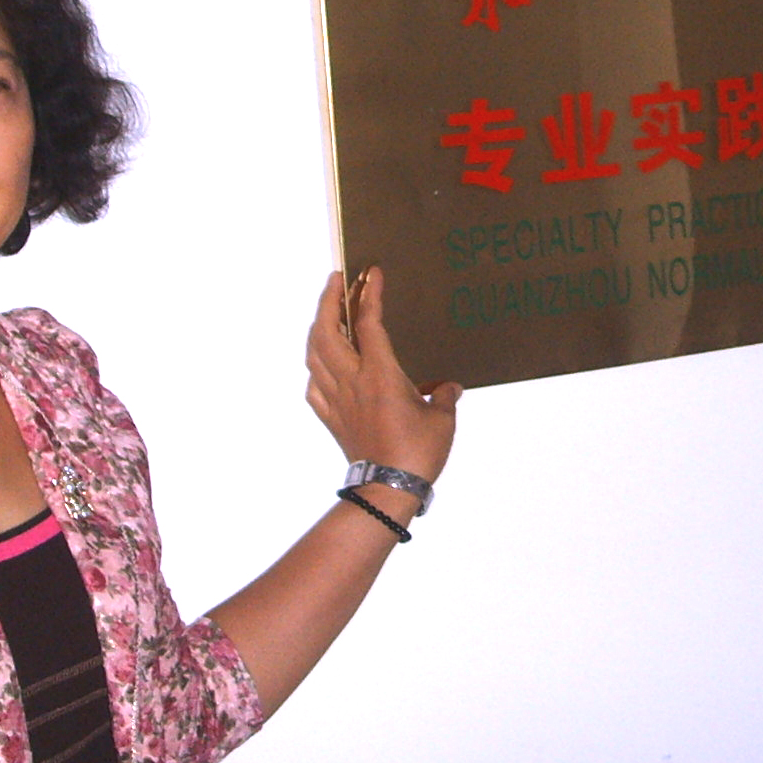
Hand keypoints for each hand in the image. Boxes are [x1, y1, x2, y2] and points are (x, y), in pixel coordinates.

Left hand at [304, 268, 460, 482]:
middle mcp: (353, 382)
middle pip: (327, 331)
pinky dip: (314, 368)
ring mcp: (337, 400)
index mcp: (380, 375)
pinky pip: (314, 386)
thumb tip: (449, 387)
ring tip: (327, 314)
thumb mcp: (442, 419)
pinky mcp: (331, 418)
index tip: (370, 273)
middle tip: (336, 282)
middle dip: (329, 301)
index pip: (369, 324)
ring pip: (314, 355)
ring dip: (317, 328)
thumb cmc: (417, 453)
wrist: (387, 489)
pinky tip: (321, 366)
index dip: (369, 295)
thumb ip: (445, 396)